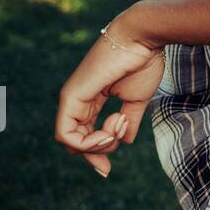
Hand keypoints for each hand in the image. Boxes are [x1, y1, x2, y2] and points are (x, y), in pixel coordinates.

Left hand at [54, 6, 165, 177]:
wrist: (142, 39)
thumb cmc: (142, 63)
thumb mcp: (137, 101)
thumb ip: (129, 121)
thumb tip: (124, 141)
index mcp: (92, 100)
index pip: (83, 135)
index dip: (95, 155)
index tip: (107, 170)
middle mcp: (77, 100)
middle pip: (74, 143)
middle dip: (94, 156)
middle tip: (112, 156)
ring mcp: (71, 98)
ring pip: (70, 142)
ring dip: (98, 145)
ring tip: (120, 122)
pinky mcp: (70, 97)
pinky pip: (67, 135)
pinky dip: (88, 143)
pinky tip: (109, 130)